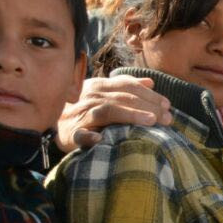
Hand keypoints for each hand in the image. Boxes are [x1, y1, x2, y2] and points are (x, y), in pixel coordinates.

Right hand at [56, 75, 170, 151]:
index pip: (129, 87)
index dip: (150, 95)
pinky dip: (90, 137)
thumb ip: (126, 87)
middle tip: (168, 118)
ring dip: (130, 116)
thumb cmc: (85, 107)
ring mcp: (81, 115)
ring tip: (150, 121)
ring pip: (108, 112)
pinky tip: (100, 140)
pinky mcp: (72, 133)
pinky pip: (80, 135)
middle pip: (124, 99)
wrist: (54, 121)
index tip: (168, 105)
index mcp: (100, 86)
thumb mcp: (104, 93)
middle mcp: (91, 97)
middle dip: (149, 107)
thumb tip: (150, 83)